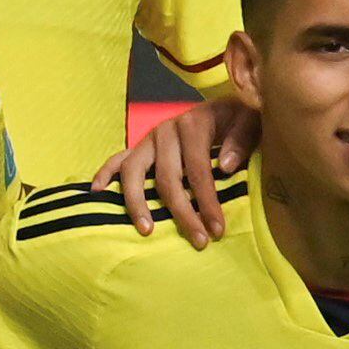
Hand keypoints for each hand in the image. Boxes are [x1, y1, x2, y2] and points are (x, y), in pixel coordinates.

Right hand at [97, 91, 252, 243]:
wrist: (228, 106)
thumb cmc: (241, 120)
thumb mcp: (252, 121)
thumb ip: (242, 140)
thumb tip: (224, 166)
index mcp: (194, 122)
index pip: (198, 169)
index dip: (206, 201)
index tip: (217, 230)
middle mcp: (166, 129)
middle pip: (167, 178)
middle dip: (182, 213)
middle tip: (198, 242)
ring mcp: (149, 139)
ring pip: (133, 172)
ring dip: (137, 203)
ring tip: (147, 231)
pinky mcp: (140, 146)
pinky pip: (116, 160)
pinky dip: (104, 174)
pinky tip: (96, 193)